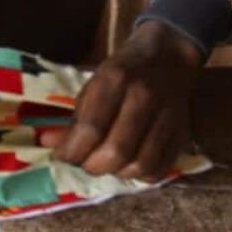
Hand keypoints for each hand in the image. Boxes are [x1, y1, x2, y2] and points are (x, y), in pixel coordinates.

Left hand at [37, 21, 203, 180]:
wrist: (168, 56)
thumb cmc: (123, 71)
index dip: (72, 150)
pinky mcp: (183, 132)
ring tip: (105, 165)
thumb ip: (74, 116)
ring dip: (117, 173)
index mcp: (116, 78)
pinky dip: (141, 175)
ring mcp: (168, 115)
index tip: (61, 156)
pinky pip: (162, 167)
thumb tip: (48, 143)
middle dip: (93, 166)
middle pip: (117, 150)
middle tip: (83, 164)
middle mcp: (144, 96)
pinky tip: (128, 167)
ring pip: (141, 163)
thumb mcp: (94, 83)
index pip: (91, 127)